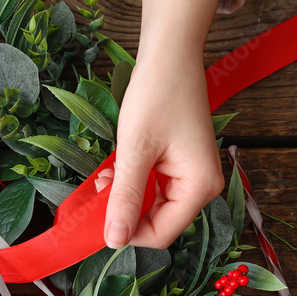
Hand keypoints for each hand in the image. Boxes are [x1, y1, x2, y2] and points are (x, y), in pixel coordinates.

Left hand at [99, 0, 224, 249]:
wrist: (169, 55)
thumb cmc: (156, 95)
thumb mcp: (134, 150)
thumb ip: (125, 197)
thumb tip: (114, 241)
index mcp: (200, 187)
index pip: (161, 234)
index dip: (127, 233)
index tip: (95, 221)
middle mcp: (201, 186)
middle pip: (157, 222)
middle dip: (123, 211)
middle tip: (96, 191)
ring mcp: (190, 176)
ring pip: (150, 206)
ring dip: (123, 197)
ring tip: (103, 176)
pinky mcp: (179, 165)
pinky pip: (152, 188)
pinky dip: (130, 183)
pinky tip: (113, 170)